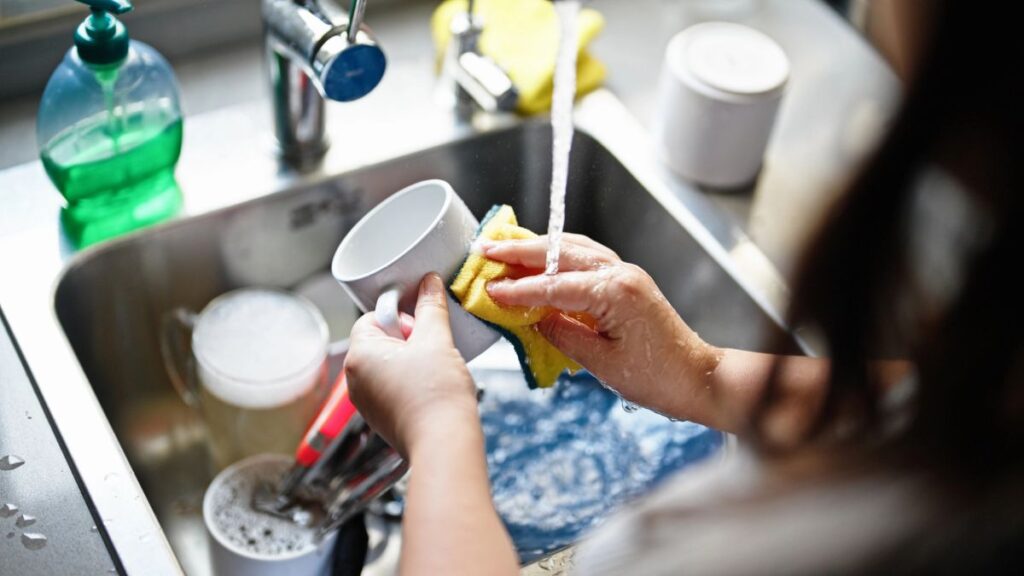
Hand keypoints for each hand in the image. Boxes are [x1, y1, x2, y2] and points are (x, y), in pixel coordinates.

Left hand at [344, 273, 478, 457]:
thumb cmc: (436, 395)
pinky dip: (412, 383)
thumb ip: (430, 307)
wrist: (444, 444)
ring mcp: (367, 403)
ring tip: (435, 369)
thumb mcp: (436, 340)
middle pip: (380, 341)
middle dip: (408, 339)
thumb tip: (428, 283)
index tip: (422, 325)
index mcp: (359, 356)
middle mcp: (355, 380)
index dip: (400, 317)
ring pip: (388, 365)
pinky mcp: (382, 418)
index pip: (372, 318)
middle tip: (432, 348)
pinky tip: (432, 388)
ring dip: (412, 361)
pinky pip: (393, 387)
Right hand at [484, 234, 721, 419]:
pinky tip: (541, 259)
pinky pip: (586, 258)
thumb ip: (561, 334)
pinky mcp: (627, 281)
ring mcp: (625, 273)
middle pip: (560, 253)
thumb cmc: (655, 377)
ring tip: (505, 248)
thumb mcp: (600, 363)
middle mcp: (620, 273)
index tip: (488, 289)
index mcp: (613, 292)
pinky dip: (559, 256)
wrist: (696, 377)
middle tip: (486, 249)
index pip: (552, 285)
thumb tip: (530, 318)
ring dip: (538, 248)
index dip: (517, 288)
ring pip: (573, 248)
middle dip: (520, 251)